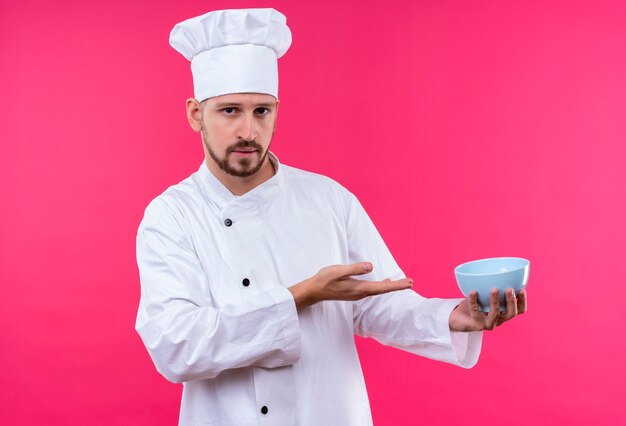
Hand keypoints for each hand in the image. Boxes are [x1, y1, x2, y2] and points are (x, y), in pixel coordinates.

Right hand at [289, 262, 412, 310]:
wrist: (314, 291)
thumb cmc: (325, 279)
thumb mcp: (339, 271)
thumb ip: (355, 269)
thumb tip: (371, 266)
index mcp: (360, 288)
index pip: (383, 287)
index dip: (396, 285)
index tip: (409, 283)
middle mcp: (361, 293)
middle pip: (383, 290)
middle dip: (397, 286)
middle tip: (411, 282)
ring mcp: (358, 294)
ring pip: (379, 290)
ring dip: (390, 286)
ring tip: (402, 283)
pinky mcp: (354, 292)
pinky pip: (372, 289)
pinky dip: (381, 286)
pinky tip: (383, 281)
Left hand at [448, 288, 527, 331]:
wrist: (459, 318)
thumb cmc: (475, 304)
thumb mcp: (486, 294)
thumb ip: (493, 286)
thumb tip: (498, 269)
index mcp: (504, 313)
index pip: (520, 310)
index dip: (523, 301)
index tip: (523, 289)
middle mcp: (499, 320)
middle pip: (511, 314)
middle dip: (512, 301)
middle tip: (510, 289)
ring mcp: (487, 324)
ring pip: (495, 314)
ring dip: (495, 301)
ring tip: (494, 289)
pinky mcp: (475, 325)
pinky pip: (475, 312)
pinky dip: (474, 301)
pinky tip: (473, 292)